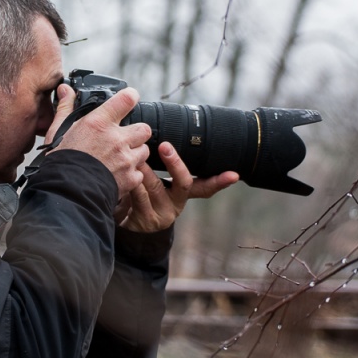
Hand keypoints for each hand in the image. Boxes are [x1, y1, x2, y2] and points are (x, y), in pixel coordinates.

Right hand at [46, 83, 150, 197]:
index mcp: (98, 123)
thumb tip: (65, 90)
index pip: (127, 99)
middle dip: (136, 133)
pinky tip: (117, 175)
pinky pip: (139, 172)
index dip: (130, 97)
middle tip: (123, 139)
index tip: (129, 99)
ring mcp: (126, 160)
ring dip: (135, 154)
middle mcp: (116, 139)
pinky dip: (131, 174)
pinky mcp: (130, 178)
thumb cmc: (60, 163)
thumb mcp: (58, 131)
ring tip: (119, 160)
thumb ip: (66, 108)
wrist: (66, 194)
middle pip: (143, 128)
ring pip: (144, 150)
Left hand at [115, 142, 238, 232]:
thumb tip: (164, 135)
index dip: (219, 181)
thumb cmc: (141, 195)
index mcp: (181, 194)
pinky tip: (127, 172)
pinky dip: (133, 183)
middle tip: (165, 145)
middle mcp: (176, 205)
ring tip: (139, 155)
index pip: (205, 187)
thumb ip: (163, 167)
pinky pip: (138, 197)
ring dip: (147, 169)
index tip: (234, 174)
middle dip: (175, 163)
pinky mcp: (144, 220)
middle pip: (183, 183)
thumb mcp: (156, 183)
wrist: (124, 222)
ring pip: (155, 187)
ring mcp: (161, 214)